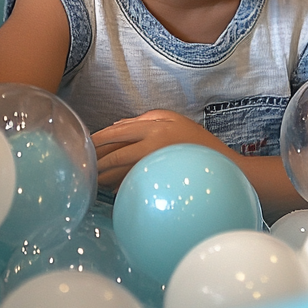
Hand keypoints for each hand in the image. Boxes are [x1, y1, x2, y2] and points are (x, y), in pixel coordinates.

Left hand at [92, 110, 233, 191]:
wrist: (223, 166)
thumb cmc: (197, 140)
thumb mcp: (174, 119)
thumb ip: (146, 118)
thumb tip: (117, 125)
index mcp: (155, 127)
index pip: (118, 132)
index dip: (99, 138)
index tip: (85, 143)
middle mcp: (153, 145)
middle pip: (116, 155)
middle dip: (97, 162)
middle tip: (83, 167)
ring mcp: (156, 165)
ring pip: (122, 173)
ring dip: (105, 176)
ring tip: (92, 179)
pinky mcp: (159, 182)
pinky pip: (133, 184)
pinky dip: (120, 186)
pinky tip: (112, 189)